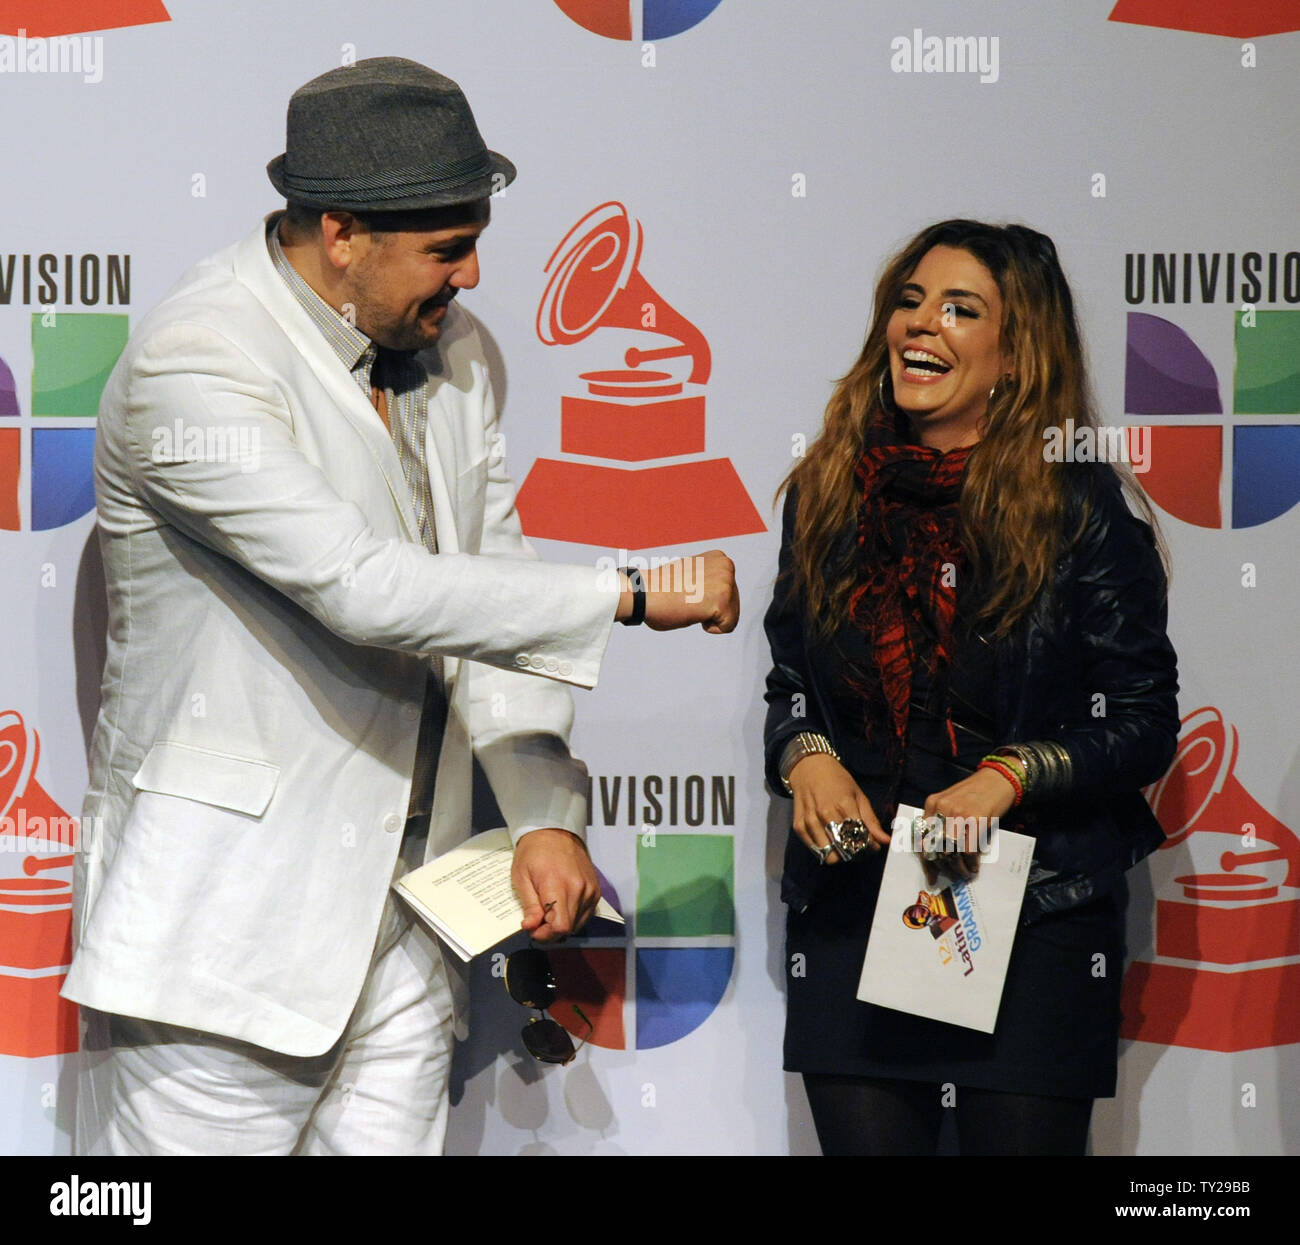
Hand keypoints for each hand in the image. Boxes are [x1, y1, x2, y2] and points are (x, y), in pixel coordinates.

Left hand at [512, 828, 600, 942]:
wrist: (555, 830)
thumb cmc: (534, 851)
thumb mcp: (522, 877)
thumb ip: (529, 905)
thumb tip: (531, 927)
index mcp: (558, 885)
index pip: (560, 926)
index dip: (545, 935)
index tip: (533, 929)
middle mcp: (579, 889)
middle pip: (569, 928)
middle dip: (551, 931)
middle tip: (537, 921)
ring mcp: (590, 890)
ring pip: (578, 923)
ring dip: (562, 924)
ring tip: (548, 913)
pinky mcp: (596, 890)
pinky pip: (586, 914)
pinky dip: (573, 916)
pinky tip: (561, 907)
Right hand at [617, 550, 739, 633]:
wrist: (643, 593)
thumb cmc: (661, 589)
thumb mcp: (693, 576)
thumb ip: (709, 580)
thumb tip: (715, 592)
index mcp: (720, 559)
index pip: (729, 593)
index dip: (708, 601)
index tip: (689, 593)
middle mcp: (726, 567)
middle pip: (733, 605)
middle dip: (712, 610)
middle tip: (688, 600)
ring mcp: (726, 583)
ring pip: (731, 617)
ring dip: (710, 618)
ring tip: (690, 604)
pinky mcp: (722, 600)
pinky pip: (727, 627)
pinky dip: (709, 627)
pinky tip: (693, 612)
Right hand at [787, 753, 888, 863]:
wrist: (808, 768)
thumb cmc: (837, 780)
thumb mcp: (859, 795)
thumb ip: (872, 820)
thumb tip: (886, 841)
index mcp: (844, 804)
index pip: (860, 838)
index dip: (870, 847)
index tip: (873, 846)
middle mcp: (825, 814)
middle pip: (845, 851)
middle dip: (856, 855)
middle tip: (859, 848)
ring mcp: (810, 821)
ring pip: (829, 855)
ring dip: (840, 855)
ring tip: (845, 845)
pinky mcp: (799, 826)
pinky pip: (815, 851)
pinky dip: (825, 851)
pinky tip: (831, 841)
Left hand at [920, 767, 1016, 882]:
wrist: (998, 778)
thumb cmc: (976, 793)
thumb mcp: (952, 802)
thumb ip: (942, 820)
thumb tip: (940, 852)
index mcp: (932, 803)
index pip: (921, 836)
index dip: (926, 860)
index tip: (930, 874)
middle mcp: (941, 808)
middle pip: (935, 847)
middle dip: (942, 866)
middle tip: (949, 875)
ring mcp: (958, 814)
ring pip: (951, 851)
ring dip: (957, 868)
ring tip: (962, 874)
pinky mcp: (976, 820)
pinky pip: (968, 850)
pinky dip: (970, 863)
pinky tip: (973, 867)